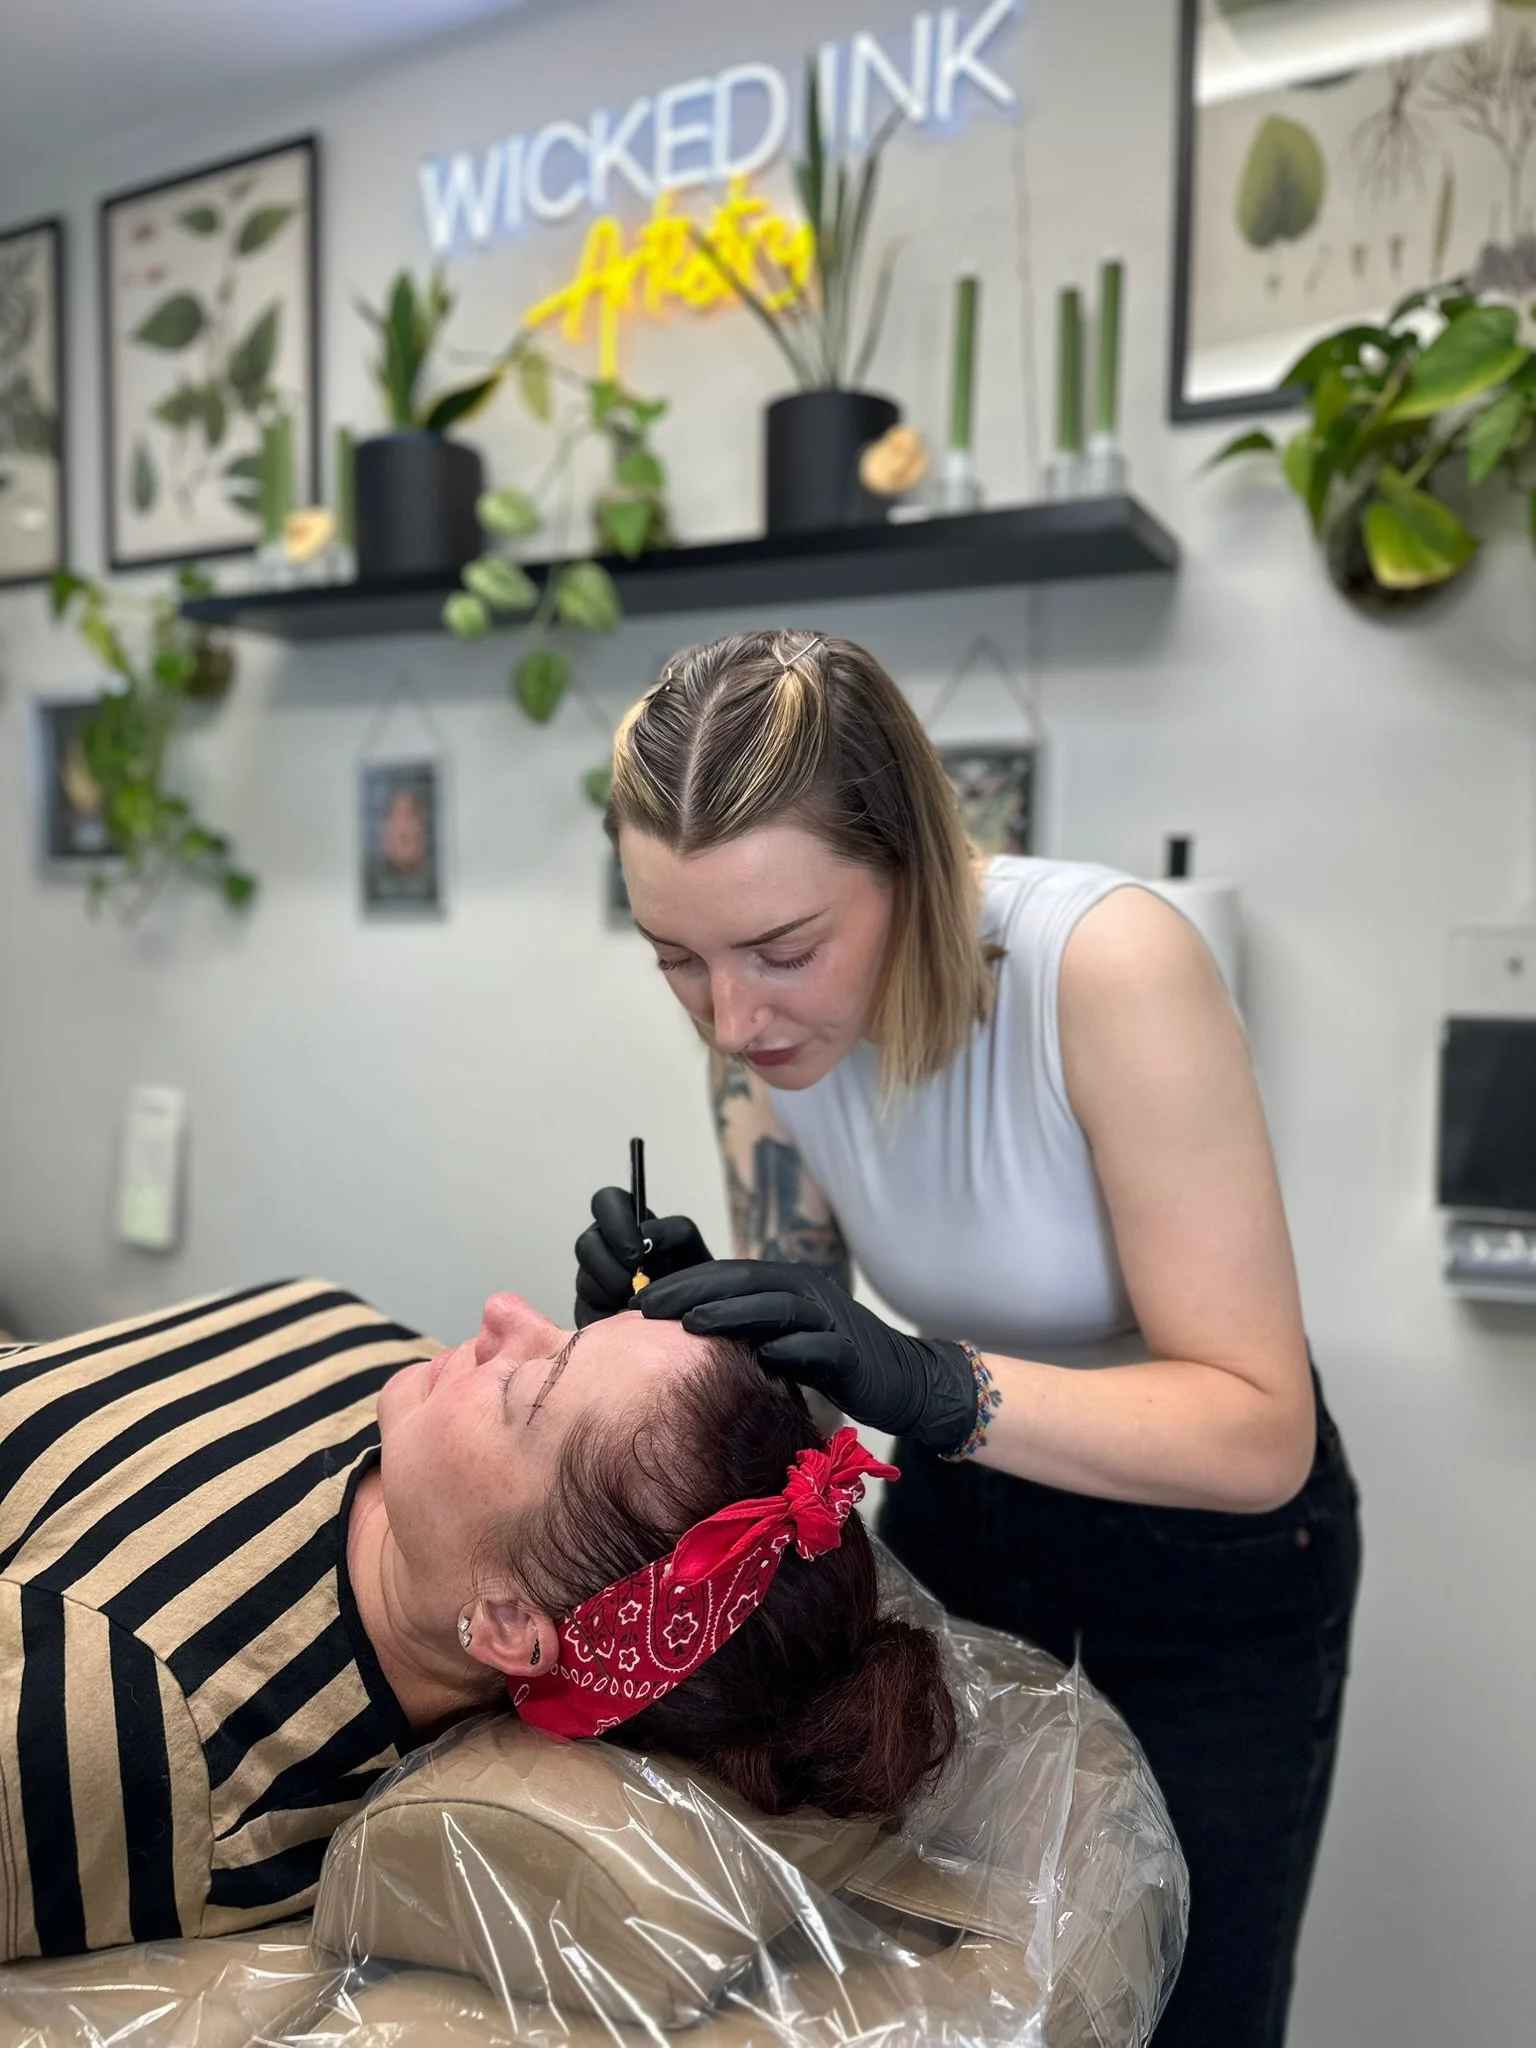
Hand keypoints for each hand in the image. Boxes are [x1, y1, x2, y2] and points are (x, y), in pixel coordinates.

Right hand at [574, 1186, 713, 1327]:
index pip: (606, 1201)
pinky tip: (629, 1315)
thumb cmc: (688, 1277)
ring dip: (614, 1293)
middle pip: (586, 1244)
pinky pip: (587, 1311)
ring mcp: (591, 1279)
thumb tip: (646, 1235)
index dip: (615, 1221)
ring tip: (639, 1301)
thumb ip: (673, 1233)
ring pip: (585, 1280)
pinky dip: (611, 1314)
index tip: (637, 1251)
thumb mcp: (691, 1249)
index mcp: (625, 1222)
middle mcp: (602, 1246)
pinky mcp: (589, 1310)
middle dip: (611, 1266)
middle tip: (636, 1281)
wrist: (688, 1317)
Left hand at [632, 1261, 977, 1453]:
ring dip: (733, 1314)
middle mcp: (806, 1291)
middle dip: (693, 1290)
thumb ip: (741, 1327)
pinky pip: (821, 1348)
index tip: (638, 1299)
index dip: (682, 1281)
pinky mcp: (852, 1354)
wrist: (900, 1378)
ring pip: (778, 1308)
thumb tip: (678, 1332)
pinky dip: (793, 1350)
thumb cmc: (827, 1359)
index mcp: (785, 1284)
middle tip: (647, 1306)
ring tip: (690, 1325)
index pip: (726, 1274)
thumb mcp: (779, 1336)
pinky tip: (763, 1358)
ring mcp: (831, 1320)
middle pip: (745, 1282)